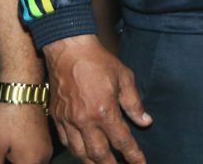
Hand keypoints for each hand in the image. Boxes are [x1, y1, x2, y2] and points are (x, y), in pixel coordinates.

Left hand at [0, 102, 51, 163]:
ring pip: (33, 161)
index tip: (1, 156)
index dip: (9, 163)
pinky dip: (24, 153)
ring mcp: (47, 146)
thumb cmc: (7, 121)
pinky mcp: (46, 137)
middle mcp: (45, 156)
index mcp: (33, 161)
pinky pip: (35, 153)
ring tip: (7, 148)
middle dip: (15, 162)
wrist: (22, 92)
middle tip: (3, 153)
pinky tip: (14, 142)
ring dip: (20, 159)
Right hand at [42, 34, 151, 163]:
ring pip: (79, 152)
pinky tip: (82, 152)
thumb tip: (145, 122)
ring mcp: (68, 120)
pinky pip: (66, 141)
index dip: (133, 155)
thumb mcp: (125, 78)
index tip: (140, 163)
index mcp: (105, 111)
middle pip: (98, 153)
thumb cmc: (99, 62)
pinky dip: (75, 150)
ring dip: (91, 162)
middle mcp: (85, 120)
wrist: (69, 51)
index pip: (122, 141)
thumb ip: (134, 103)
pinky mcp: (57, 117)